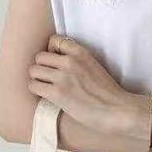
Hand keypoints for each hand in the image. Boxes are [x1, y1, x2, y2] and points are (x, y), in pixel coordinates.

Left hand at [27, 35, 141, 131]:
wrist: (118, 110)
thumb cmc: (108, 93)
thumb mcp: (95, 67)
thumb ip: (78, 62)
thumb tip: (57, 65)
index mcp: (81, 52)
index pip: (54, 40)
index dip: (52, 53)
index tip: (57, 64)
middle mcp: (70, 61)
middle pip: (40, 57)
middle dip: (43, 68)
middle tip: (50, 80)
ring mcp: (63, 76)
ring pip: (33, 71)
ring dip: (38, 80)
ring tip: (48, 88)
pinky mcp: (57, 92)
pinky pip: (33, 86)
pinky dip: (37, 91)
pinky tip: (47, 96)